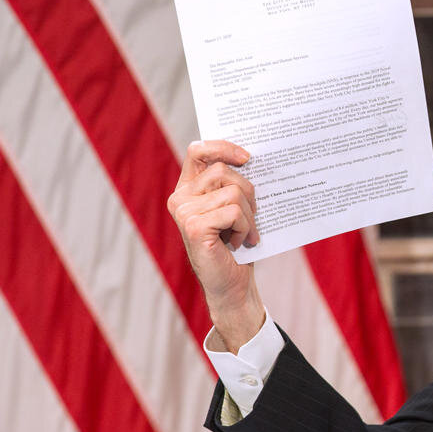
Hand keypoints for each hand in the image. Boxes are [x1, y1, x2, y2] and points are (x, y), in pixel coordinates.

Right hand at [167, 140, 263, 350]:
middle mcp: (180, 198)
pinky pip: (234, 212)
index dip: (222, 147)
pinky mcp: (195, 227)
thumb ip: (233, 183)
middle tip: (252, 216)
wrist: (233, 284)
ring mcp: (184, 213)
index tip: (246, 157)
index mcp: (188, 189)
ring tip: (244, 234)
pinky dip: (245, 228)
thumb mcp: (235, 207)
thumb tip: (251, 157)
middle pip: (223, 171)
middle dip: (248, 192)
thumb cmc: (236, 245)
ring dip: (249, 216)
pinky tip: (239, 243)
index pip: (198, 151)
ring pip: (233, 192)